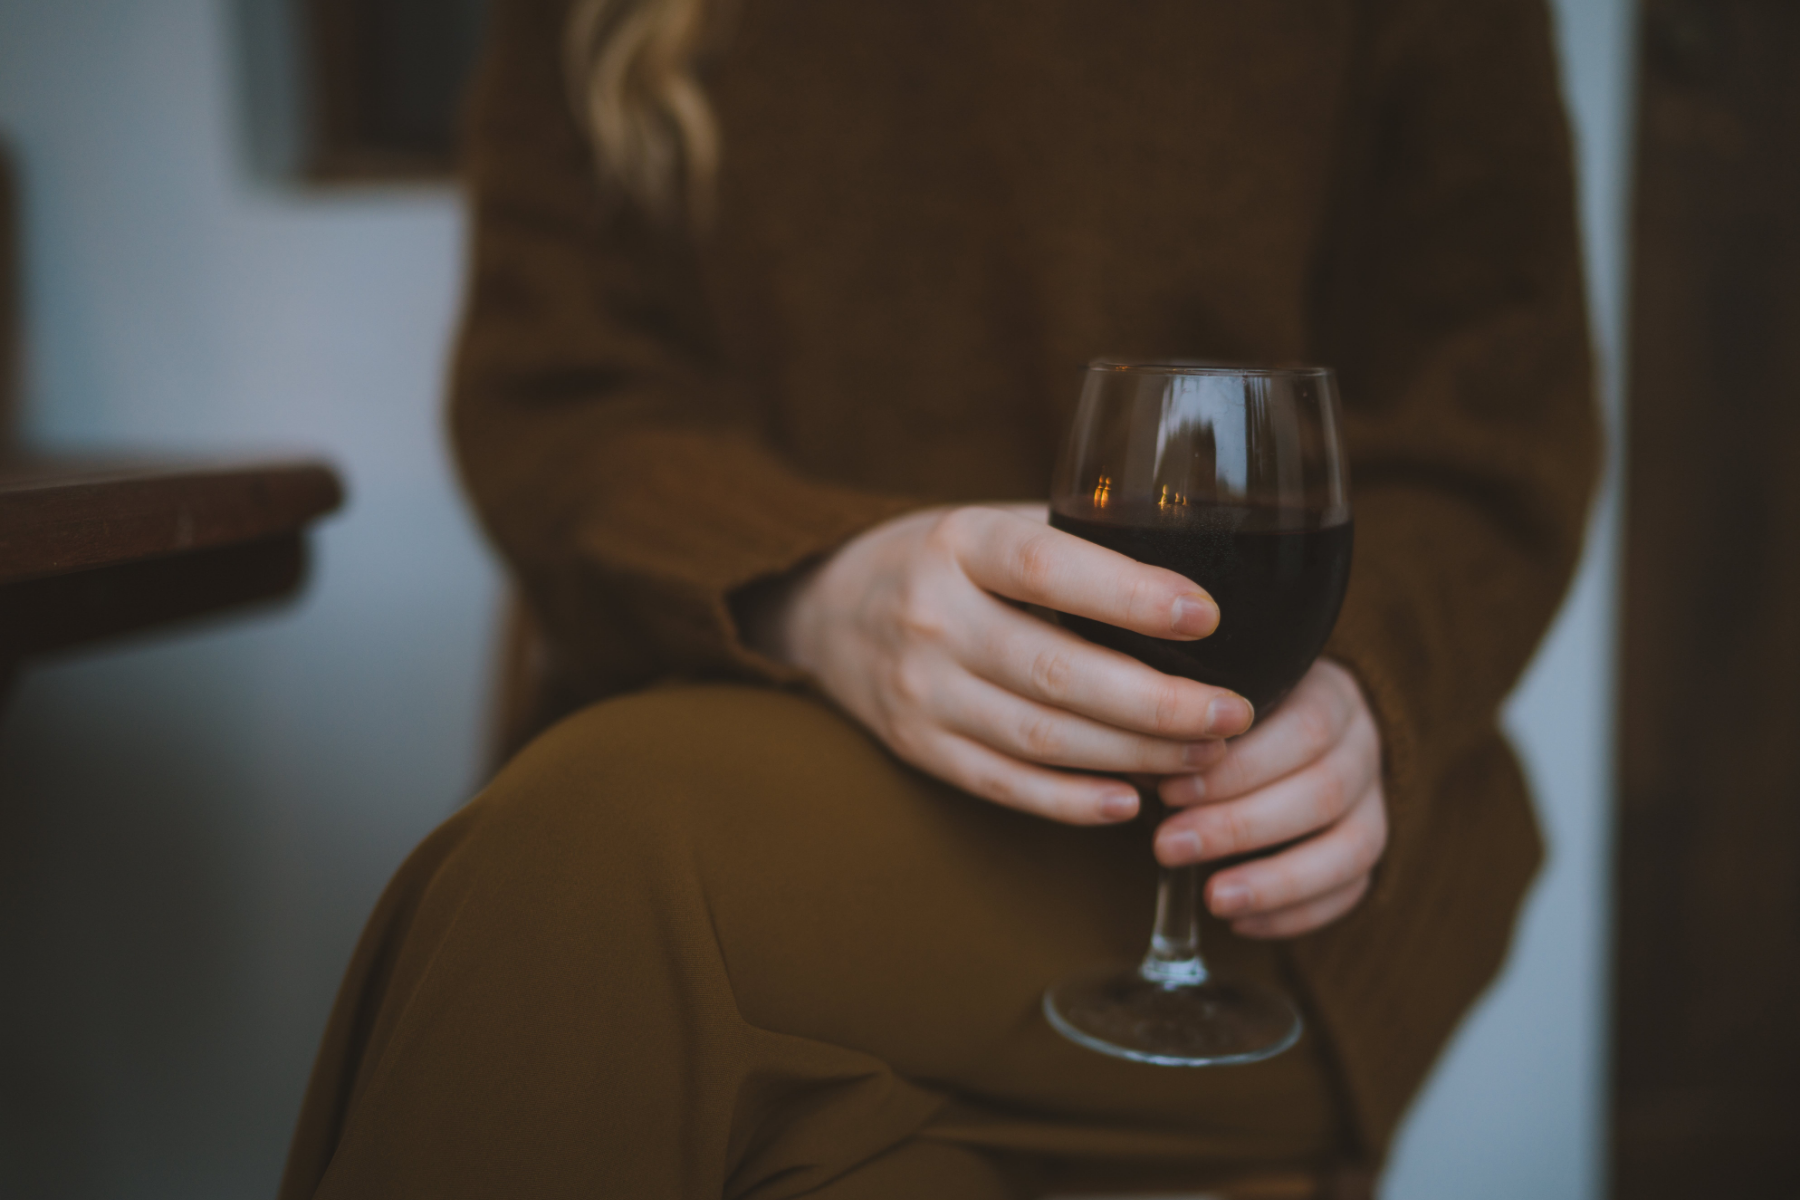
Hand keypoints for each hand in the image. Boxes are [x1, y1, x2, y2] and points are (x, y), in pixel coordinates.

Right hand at [744, 504, 1254, 824]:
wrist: (830, 610)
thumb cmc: (949, 561)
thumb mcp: (994, 523)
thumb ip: (1076, 543)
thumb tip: (1203, 572)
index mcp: (959, 542)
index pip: (1046, 566)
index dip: (1129, 595)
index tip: (1208, 615)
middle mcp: (931, 616)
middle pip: (1054, 671)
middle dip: (1157, 702)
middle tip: (1233, 713)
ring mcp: (919, 690)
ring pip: (1039, 736)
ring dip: (1131, 754)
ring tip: (1204, 754)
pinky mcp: (917, 747)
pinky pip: (1004, 784)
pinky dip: (1070, 800)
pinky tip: (1129, 801)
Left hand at [1153, 659, 1386, 937]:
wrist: (1282, 728)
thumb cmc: (1228, 716)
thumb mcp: (1213, 702)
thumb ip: (1189, 727)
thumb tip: (1141, 768)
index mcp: (1329, 693)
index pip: (1304, 728)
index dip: (1239, 768)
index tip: (1169, 793)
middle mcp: (1363, 744)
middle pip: (1323, 790)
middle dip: (1240, 826)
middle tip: (1167, 847)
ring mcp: (1375, 799)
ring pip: (1350, 848)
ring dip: (1276, 881)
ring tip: (1213, 900)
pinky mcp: (1369, 846)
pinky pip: (1351, 889)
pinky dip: (1296, 913)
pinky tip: (1241, 924)